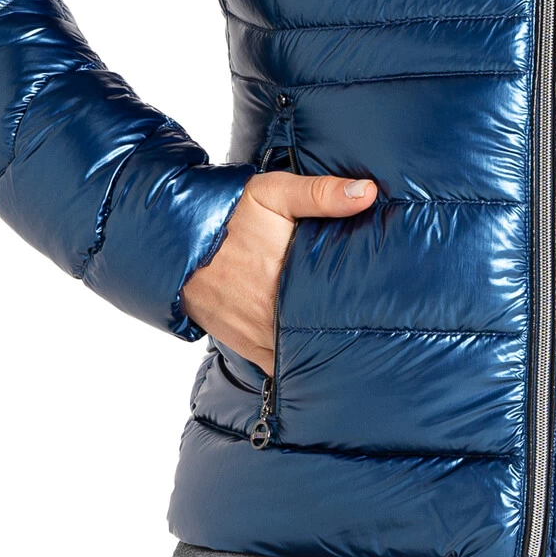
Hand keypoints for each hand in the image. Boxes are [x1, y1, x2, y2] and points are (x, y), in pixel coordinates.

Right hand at [181, 171, 376, 375]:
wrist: (172, 238)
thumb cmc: (229, 213)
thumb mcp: (275, 193)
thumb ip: (322, 194)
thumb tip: (368, 192)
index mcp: (284, 281)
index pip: (334, 309)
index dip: (361, 311)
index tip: (383, 307)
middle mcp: (268, 316)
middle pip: (319, 337)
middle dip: (343, 333)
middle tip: (373, 326)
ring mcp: (254, 335)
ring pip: (298, 355)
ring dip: (318, 349)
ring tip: (347, 341)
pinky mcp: (241, 344)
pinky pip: (275, 363)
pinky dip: (293, 360)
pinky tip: (312, 351)